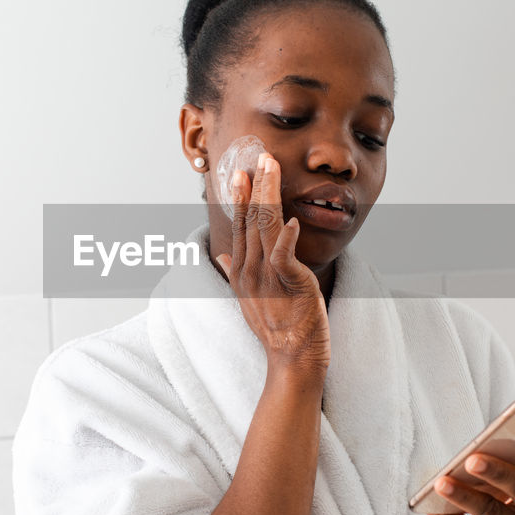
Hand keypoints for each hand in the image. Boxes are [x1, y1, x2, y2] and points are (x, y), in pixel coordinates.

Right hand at [216, 152, 330, 369]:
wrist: (291, 358)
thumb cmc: (275, 327)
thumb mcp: (248, 297)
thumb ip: (234, 270)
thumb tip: (222, 253)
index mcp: (241, 270)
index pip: (240, 226)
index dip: (242, 197)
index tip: (242, 172)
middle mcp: (250, 270)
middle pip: (251, 220)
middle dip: (256, 186)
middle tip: (259, 157)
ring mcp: (267, 277)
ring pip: (266, 229)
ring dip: (269, 196)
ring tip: (272, 170)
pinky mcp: (289, 285)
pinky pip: (284, 257)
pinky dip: (286, 237)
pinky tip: (290, 219)